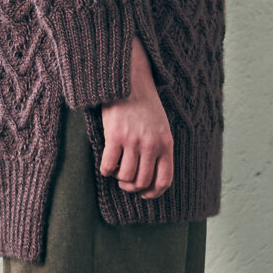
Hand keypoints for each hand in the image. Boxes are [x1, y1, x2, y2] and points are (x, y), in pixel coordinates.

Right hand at [99, 35, 173, 199]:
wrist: (130, 80)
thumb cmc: (144, 104)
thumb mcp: (160, 126)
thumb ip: (158, 148)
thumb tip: (149, 178)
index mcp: (166, 143)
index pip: (164, 180)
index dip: (153, 193)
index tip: (144, 193)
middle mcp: (151, 144)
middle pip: (142, 182)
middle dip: (132, 186)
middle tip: (125, 179)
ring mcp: (133, 141)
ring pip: (125, 177)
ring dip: (119, 178)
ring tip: (116, 168)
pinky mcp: (115, 136)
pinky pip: (108, 166)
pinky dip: (106, 170)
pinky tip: (107, 162)